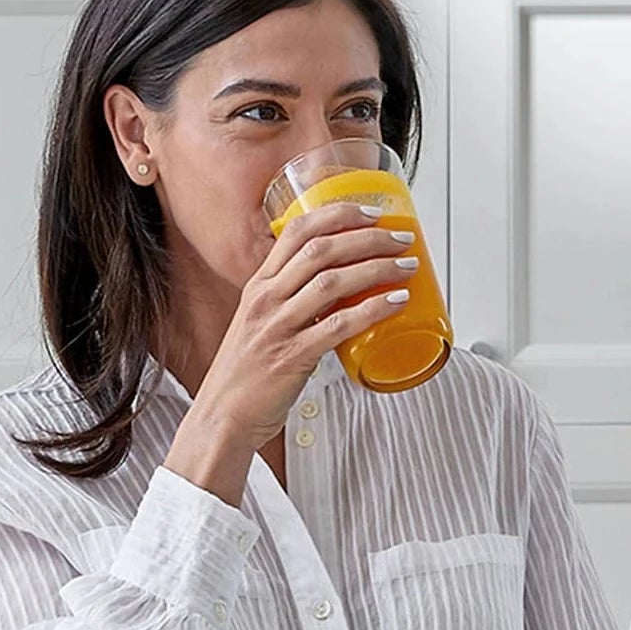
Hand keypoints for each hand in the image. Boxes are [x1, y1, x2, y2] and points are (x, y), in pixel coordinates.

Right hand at [195, 200, 418, 449]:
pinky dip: (373, 310)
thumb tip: (334, 293)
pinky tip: (397, 303)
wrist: (223, 417)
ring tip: (407, 267)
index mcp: (258, 286)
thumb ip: (290, 305)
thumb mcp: (260, 325)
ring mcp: (278, 326)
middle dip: (367, 237)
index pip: (296, 231)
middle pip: (321, 249)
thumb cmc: (246, 376)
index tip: (369, 212)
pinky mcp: (293, 356)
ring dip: (376, 268)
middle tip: (400, 239)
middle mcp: (266, 299)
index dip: (337, 214)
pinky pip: (339, 325)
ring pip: (332, 281)